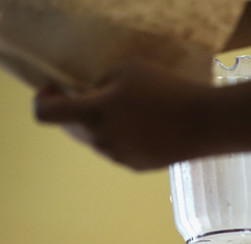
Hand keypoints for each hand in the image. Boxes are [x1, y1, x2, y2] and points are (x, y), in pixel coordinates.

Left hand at [34, 62, 214, 169]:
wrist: (207, 124)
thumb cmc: (168, 90)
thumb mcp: (128, 70)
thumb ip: (102, 82)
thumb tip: (98, 95)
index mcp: (92, 114)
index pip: (45, 114)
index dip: (43, 99)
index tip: (57, 88)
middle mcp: (100, 141)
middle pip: (69, 129)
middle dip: (74, 112)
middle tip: (94, 96)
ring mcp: (119, 157)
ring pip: (95, 141)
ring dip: (99, 126)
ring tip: (126, 112)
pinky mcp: (138, 166)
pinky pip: (118, 151)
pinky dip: (120, 138)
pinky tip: (145, 128)